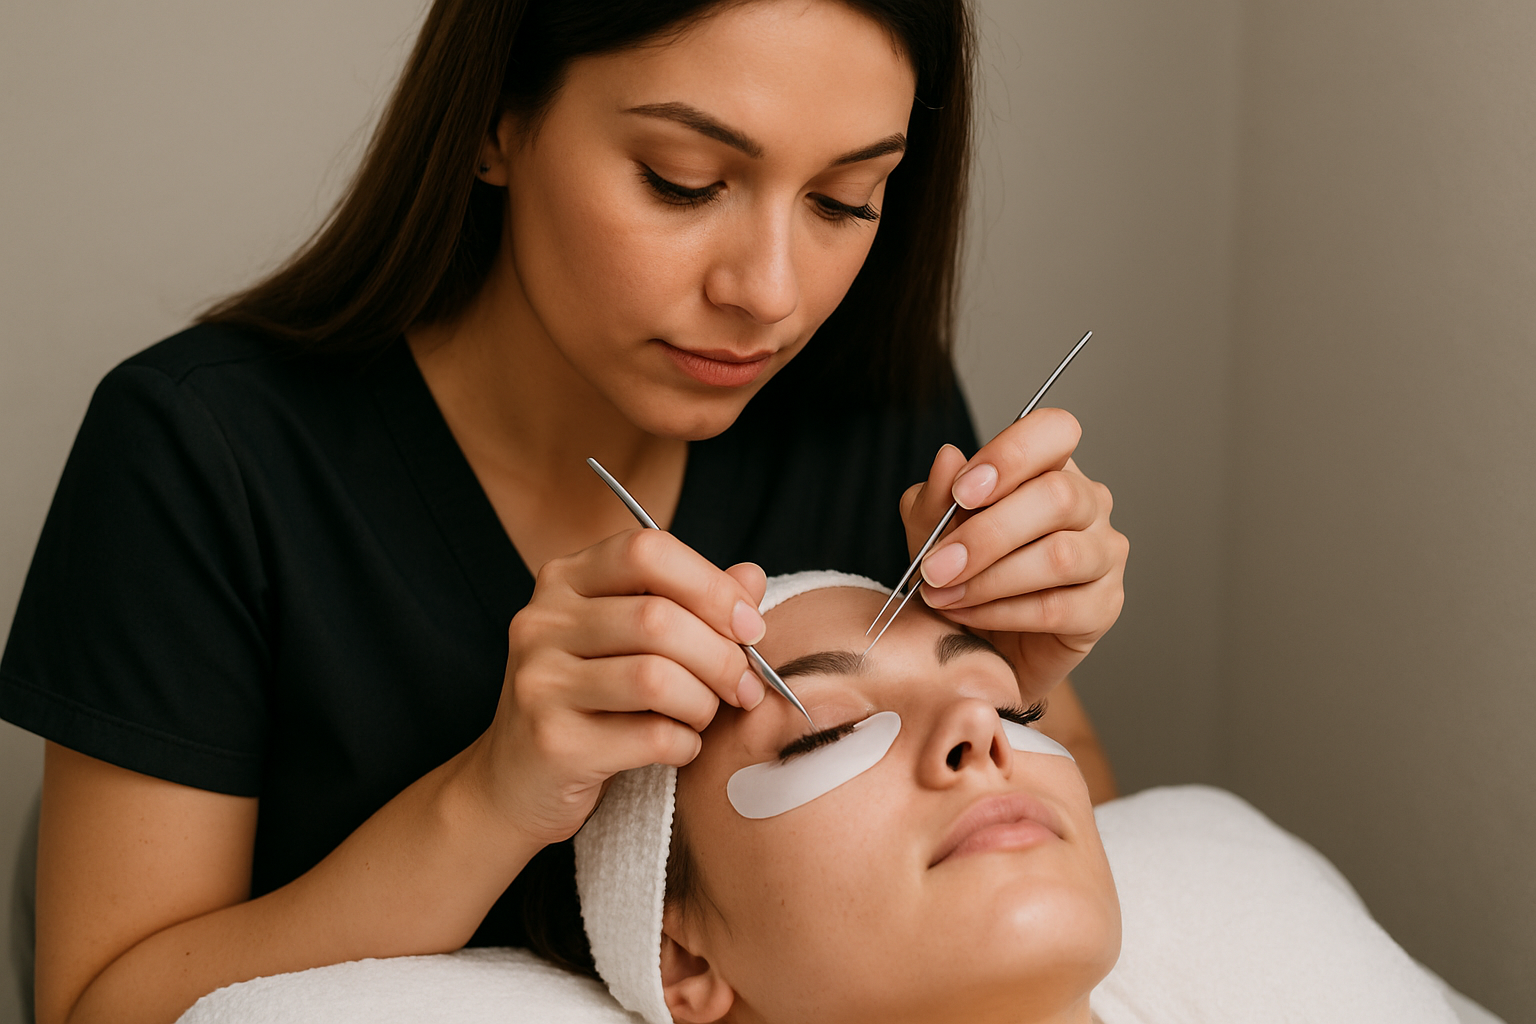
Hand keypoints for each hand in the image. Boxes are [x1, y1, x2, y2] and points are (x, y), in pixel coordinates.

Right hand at [468, 530, 768, 844]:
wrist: (516, 782)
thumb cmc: (591, 701)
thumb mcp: (632, 641)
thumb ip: (691, 603)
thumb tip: (751, 577)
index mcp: (565, 579)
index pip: (647, 550)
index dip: (711, 585)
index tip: (749, 627)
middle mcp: (541, 621)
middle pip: (659, 618)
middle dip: (721, 657)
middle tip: (745, 687)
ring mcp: (540, 681)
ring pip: (657, 678)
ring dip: (704, 703)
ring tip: (704, 716)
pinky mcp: (551, 742)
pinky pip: (650, 738)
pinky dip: (685, 745)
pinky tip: (679, 747)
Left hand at [900, 408, 1127, 701]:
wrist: (977, 643)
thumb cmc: (962, 573)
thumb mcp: (930, 532)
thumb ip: (935, 499)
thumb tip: (948, 459)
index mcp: (1050, 466)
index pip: (1056, 431)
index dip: (1012, 455)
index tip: (963, 491)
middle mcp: (1088, 503)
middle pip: (1058, 496)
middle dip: (987, 533)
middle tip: (936, 566)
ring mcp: (1104, 554)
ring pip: (1060, 555)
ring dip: (989, 578)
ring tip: (943, 595)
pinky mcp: (1103, 606)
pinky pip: (1056, 607)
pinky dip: (1001, 613)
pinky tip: (967, 614)